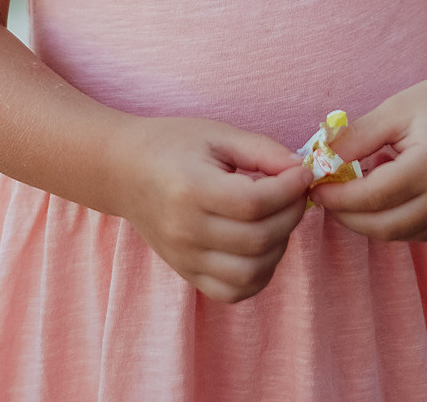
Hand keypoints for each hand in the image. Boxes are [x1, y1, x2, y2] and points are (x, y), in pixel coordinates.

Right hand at [111, 115, 312, 302]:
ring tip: (279, 217)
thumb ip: (261, 149)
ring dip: (279, 246)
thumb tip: (300, 168)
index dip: (289, 190)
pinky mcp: (187, 273)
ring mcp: (185, 258)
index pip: (254, 203)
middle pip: (257, 240)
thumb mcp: (216, 134)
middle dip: (291, 215)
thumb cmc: (171, 144)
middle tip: (296, 192)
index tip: (303, 172)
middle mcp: (186, 230)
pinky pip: (233, 291)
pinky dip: (259, 274)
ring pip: (250, 274)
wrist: (123, 170)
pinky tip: (263, 245)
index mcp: (191, 189)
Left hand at [310, 64, 426, 241]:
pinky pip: (418, 234)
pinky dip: (393, 222)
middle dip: (346, 215)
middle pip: (382, 227)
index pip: (371, 197)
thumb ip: (358, 136)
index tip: (314, 186)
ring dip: (368, 221)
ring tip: (349, 194)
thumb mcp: (399, 108)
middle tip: (325, 196)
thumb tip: (321, 158)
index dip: (337, 196)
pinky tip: (381, 198)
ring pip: (398, 235)